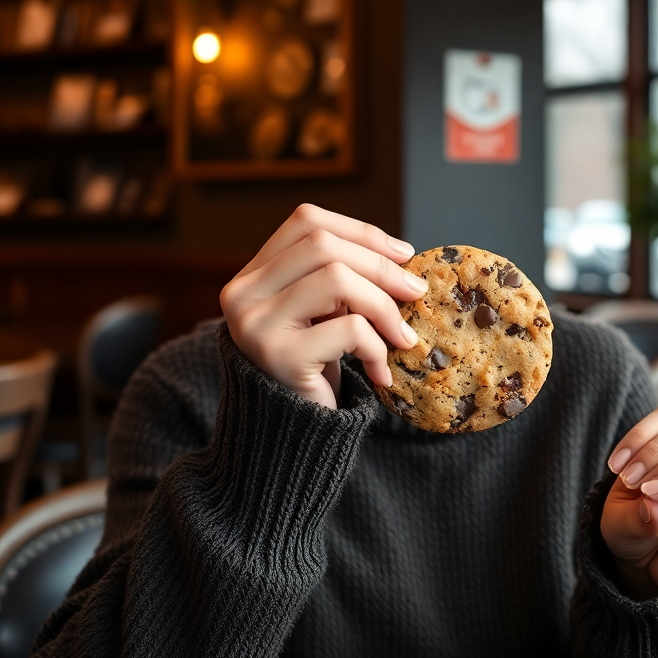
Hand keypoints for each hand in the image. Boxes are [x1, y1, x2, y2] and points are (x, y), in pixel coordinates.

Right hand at [219, 204, 427, 409]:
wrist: (291, 436)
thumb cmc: (314, 367)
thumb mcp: (323, 312)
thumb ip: (343, 276)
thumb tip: (402, 255)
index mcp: (252, 274)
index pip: (305, 221)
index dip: (360, 230)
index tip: (403, 252)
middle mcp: (242, 293)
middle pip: (323, 246)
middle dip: (381, 266)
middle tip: (415, 292)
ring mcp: (255, 324)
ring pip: (337, 279)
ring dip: (383, 306)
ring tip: (403, 338)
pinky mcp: (278, 357)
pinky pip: (348, 329)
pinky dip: (377, 348)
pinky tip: (381, 373)